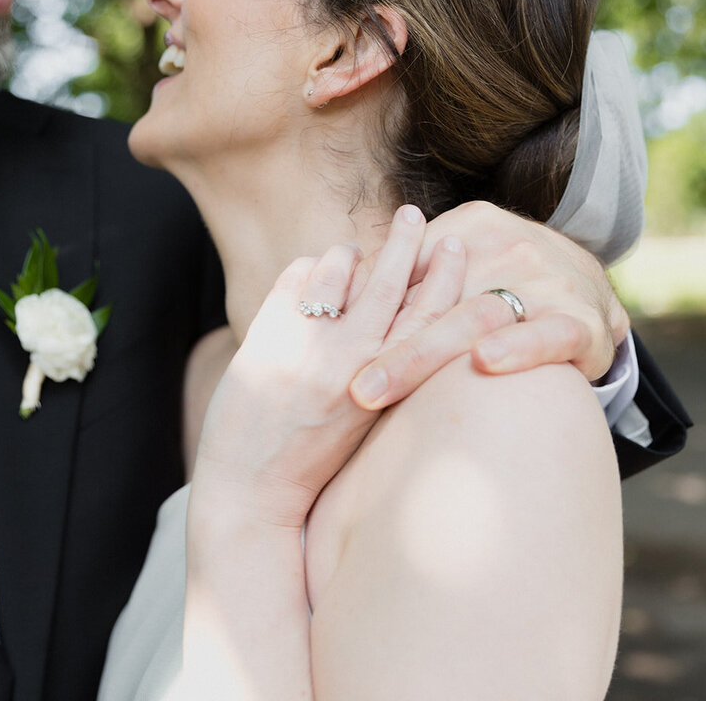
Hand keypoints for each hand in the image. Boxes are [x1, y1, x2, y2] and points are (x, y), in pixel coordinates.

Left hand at [191, 206, 465, 528]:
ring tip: (350, 255)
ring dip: (346, 255)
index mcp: (388, 382)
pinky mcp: (267, 335)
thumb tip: (408, 313)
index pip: (431, 313)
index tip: (454, 244)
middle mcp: (352, 358)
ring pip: (340, 266)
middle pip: (391, 279)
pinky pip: (296, 274)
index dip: (445, 275)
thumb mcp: (371, 419)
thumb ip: (391, 367)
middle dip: (407, 241)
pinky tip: (310, 277)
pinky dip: (306, 269)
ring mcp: (307, 344)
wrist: (251, 493)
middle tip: (414, 213)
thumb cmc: (318, 463)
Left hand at [349, 201, 628, 409]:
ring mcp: (545, 281)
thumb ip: (407, 279)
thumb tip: (332, 290)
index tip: (324, 344)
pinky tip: (484, 362)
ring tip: (380, 390)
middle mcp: (505, 246)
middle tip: (349, 390)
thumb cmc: (509, 287)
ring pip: (477, 318)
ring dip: (425, 355)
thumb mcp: (461, 270)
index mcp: (470, 227)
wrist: (596, 292)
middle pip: (434, 300)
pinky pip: (548, 334)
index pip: (406, 268)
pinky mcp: (582, 320)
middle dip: (388, 348)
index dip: (364, 309)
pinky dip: (518, 347)